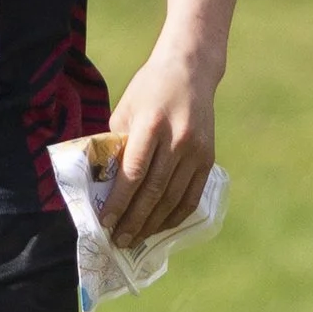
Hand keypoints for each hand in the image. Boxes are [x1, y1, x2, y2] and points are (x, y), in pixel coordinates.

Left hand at [104, 44, 217, 244]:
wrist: (190, 71)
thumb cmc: (149, 89)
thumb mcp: (125, 111)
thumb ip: (117, 145)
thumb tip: (103, 184)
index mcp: (151, 124)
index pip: (134, 172)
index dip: (120, 201)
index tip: (105, 222)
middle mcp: (177, 139)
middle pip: (154, 190)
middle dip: (134, 219)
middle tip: (118, 240)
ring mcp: (196, 150)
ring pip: (174, 197)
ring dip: (153, 223)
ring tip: (135, 238)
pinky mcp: (208, 158)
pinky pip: (192, 195)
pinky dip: (176, 215)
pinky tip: (160, 226)